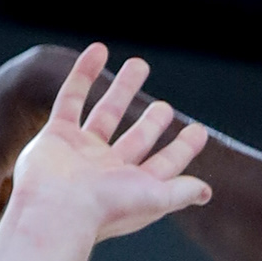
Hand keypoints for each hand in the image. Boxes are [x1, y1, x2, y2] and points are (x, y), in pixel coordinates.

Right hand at [4, 46, 209, 252]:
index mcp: (131, 186)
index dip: (182, 149)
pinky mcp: (56, 135)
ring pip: (106, 114)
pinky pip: (71, 98)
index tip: (199, 131)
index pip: (164, 165)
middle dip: (152, 123)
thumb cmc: (105, 208)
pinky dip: (83, 74)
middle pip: (136, 140)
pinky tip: (99, 50)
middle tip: (164, 106)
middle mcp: (106, 170)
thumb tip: (206, 192)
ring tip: (139, 64)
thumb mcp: (154, 199)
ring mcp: (80, 151)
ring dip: (122, 89)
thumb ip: (179, 191)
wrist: (54, 209)